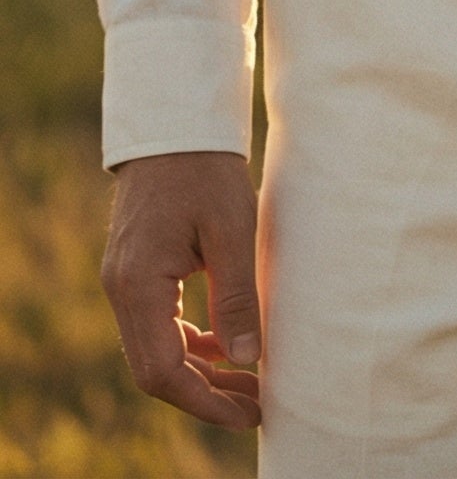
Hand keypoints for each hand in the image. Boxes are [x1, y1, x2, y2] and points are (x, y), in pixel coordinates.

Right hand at [101, 150, 261, 428]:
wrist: (176, 124)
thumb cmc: (207, 169)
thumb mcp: (233, 229)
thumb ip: (237, 297)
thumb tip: (247, 359)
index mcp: (139, 285)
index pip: (162, 372)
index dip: (205, 401)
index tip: (249, 412)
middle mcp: (122, 290)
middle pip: (155, 369)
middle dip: (206, 394)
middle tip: (256, 403)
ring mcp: (125, 281)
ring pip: (156, 349)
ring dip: (200, 371)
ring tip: (249, 381)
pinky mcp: (137, 270)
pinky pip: (158, 324)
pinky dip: (190, 342)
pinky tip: (225, 343)